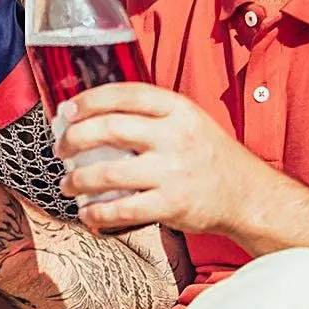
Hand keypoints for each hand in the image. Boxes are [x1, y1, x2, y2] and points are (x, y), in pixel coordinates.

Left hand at [56, 82, 266, 234]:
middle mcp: (175, 136)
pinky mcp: (172, 204)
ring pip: (108, 173)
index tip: (65, 111)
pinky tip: (87, 213)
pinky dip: (97, 213)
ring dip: (77, 180)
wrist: (248, 195)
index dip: (88, 100)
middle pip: (110, 130)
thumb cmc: (205, 154)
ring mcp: (174, 171)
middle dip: (74, 139)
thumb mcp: (186, 120)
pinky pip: (122, 210)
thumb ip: (147, 115)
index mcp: (177, 109)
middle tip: (61, 149)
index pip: (125, 94)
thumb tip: (87, 115)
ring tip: (67, 184)